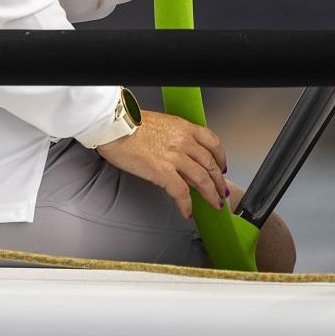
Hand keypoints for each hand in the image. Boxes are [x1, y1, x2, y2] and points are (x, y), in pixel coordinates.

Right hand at [95, 110, 226, 219]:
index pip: (212, 141)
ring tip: (214, 204)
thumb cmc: (128, 124)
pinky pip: (181, 193)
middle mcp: (183, 141)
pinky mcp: (163, 172)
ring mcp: (174, 157)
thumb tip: (179, 155)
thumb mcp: (159, 124)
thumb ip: (173, 138)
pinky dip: (187, 205)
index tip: (222, 166)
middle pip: (211, 163)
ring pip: (202, 179)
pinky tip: (187, 212)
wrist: (112, 126)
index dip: (221, 156)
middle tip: (221, 192)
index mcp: (182, 126)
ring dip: (211, 195)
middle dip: (219, 181)